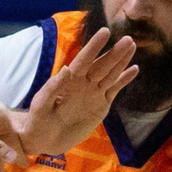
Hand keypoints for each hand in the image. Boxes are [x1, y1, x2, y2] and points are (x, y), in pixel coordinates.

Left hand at [19, 28, 138, 155]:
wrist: (45, 139)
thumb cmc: (38, 120)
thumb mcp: (41, 104)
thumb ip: (53, 88)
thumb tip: (66, 69)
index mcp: (68, 79)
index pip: (83, 59)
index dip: (94, 46)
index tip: (105, 32)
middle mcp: (83, 82)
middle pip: (101, 64)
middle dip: (114, 52)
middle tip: (129, 39)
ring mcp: (93, 93)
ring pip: (110, 74)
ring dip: (121, 60)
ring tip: (132, 46)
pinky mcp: (101, 105)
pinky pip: (114, 89)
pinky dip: (124, 80)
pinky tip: (134, 69)